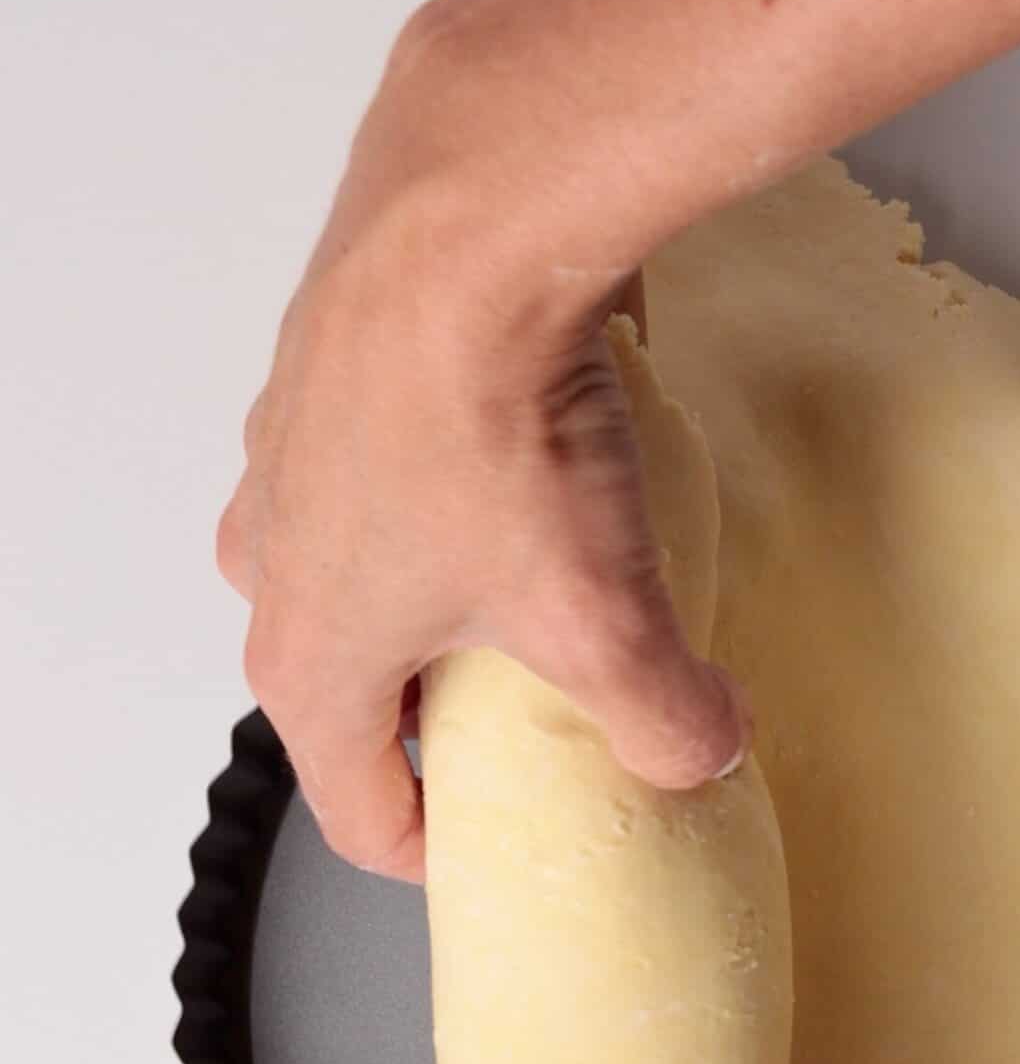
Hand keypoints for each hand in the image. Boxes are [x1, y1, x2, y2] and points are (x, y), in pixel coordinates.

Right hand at [216, 13, 745, 882]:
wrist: (476, 215)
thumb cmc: (496, 429)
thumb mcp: (604, 619)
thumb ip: (662, 721)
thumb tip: (703, 749)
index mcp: (311, 658)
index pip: (359, 811)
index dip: (440, 848)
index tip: (508, 843)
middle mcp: (271, 561)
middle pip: (355, 690)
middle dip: (447, 713)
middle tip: (541, 711)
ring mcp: (287, 456)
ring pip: (360, 571)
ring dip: (440, 592)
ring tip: (540, 579)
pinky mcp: (325, 369)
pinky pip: (380, 464)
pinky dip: (442, 485)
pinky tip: (526, 463)